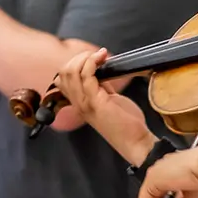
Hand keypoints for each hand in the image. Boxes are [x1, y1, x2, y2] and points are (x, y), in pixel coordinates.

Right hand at [53, 48, 156, 163]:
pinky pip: (86, 76)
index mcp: (79, 102)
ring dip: (86, 57)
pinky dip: (93, 62)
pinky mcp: (96, 101)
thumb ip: (101, 86)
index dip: (74, 63)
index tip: (92, 59)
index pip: (62, 78)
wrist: (135, 142)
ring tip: (100, 56)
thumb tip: (101, 70)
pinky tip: (102, 59)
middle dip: (79, 57)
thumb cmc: (125, 123)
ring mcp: (85, 103)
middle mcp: (78, 102)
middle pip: (64, 72)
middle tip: (97, 56)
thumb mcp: (109, 100)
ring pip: (72, 71)